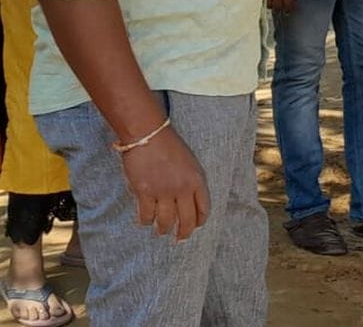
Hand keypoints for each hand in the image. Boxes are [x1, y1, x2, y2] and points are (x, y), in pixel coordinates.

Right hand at [121, 126, 209, 241]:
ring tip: (161, 232)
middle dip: (184, 233)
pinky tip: (145, 221)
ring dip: (164, 230)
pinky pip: (146, 215)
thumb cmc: (169, 145)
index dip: (200, 221)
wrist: (148, 134)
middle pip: (187, 220)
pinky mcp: (145, 192)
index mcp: (197, 180)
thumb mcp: (189, 162)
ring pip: (166, 222)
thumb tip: (187, 200)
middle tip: (180, 239)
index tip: (196, 226)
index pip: (204, 208)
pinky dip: (145, 221)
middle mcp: (183, 188)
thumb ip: (191, 181)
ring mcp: (164, 191)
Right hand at [266, 0, 294, 11]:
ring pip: (270, 4)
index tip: (291, 10)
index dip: (290, 8)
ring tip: (277, 9)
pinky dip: (268, 2)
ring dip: (274, 8)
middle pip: (278, 5)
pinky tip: (270, 3)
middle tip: (285, 12)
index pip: (288, 2)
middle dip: (282, 10)